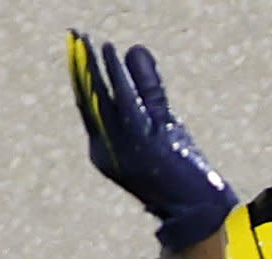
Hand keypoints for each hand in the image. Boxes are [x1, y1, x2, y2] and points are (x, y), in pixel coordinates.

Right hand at [66, 30, 234, 249]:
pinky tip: (110, 51)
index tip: (78, 49)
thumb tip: (134, 48)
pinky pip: (125, 100)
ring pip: (101, 97)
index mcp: (103, 151)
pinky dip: (116, 74)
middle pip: (88, 98)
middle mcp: (105, 149)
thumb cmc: (178, 170)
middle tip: (75, 33)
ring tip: (87, 38)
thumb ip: (147, 89)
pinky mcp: (142, 140)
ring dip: (93, 65)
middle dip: (80, 64)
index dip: (81, 77)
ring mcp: (122, 146)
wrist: (196, 211)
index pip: (87, 107)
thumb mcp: (159, 124)